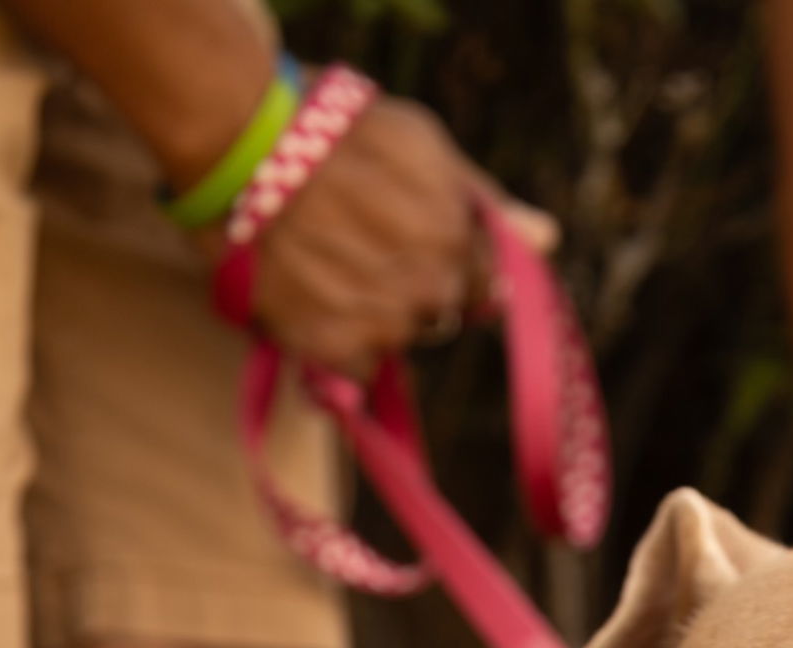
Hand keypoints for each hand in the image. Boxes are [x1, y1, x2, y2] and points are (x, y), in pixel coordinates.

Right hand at [244, 96, 548, 378]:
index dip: (449, 262)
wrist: (245, 150)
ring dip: (370, 316)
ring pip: (395, 340)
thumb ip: (484, 202)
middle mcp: (431, 291)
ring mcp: (383, 325)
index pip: (485, 286)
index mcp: (459, 242)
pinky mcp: (334, 350)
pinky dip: (337, 344)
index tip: (409, 239)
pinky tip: (312, 297)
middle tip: (358, 244)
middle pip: (437, 313)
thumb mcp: (421, 146)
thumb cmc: (336, 134)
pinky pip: (354, 367)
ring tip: (327, 264)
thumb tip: (547, 240)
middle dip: (409, 288)